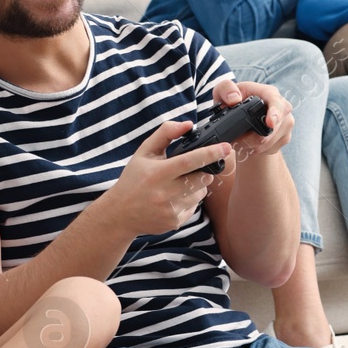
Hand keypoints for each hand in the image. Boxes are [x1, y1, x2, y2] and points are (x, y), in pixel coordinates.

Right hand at [103, 120, 231, 235]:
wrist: (120, 214)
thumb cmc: (133, 179)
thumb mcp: (144, 152)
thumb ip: (165, 133)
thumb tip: (189, 124)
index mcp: (158, 173)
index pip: (190, 161)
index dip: (211, 153)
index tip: (227, 147)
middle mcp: (165, 193)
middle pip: (202, 178)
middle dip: (204, 170)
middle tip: (192, 168)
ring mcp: (171, 210)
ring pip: (201, 193)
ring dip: (197, 185)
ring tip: (178, 184)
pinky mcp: (175, 222)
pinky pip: (194, 206)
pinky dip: (189, 200)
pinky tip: (173, 198)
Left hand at [209, 78, 294, 174]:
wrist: (239, 118)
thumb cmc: (232, 101)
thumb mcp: (223, 91)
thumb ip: (225, 88)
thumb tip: (234, 99)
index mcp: (268, 93)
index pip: (276, 102)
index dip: (275, 113)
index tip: (270, 123)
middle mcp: (282, 107)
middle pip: (275, 126)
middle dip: (255, 137)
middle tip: (238, 140)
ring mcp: (285, 123)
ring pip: (271, 141)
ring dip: (253, 144)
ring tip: (240, 140)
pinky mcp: (284, 137)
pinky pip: (271, 148)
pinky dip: (258, 149)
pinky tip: (249, 144)